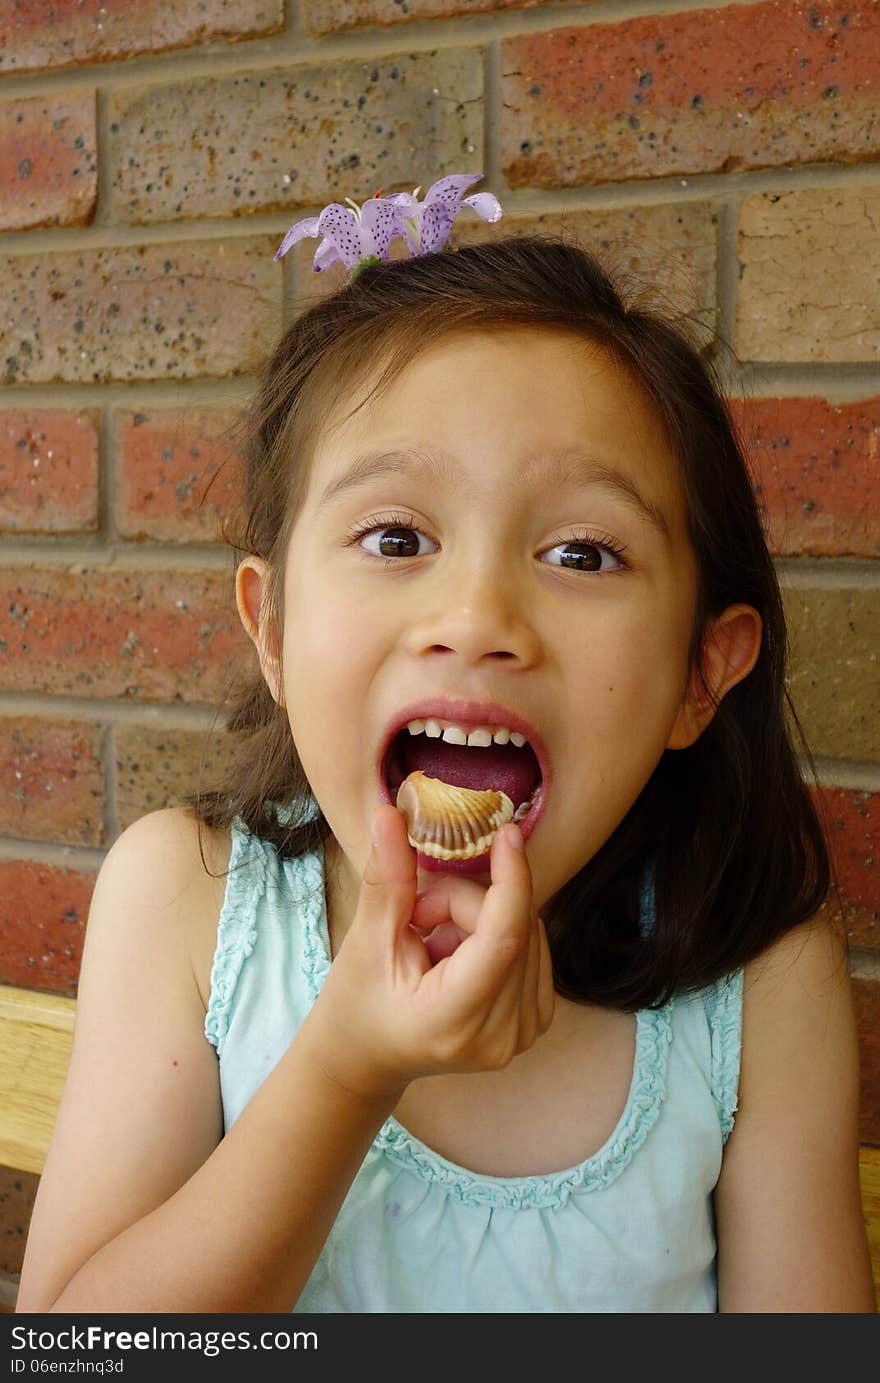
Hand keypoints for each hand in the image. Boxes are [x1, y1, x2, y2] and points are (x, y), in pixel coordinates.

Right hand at [304, 803, 554, 1102]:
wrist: (366, 1059)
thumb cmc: (357, 1003)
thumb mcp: (366, 940)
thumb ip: (388, 878)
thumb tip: (391, 814)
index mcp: (453, 1021)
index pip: (504, 940)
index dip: (511, 880)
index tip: (507, 833)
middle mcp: (501, 1036)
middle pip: (512, 927)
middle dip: (466, 901)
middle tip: (417, 917)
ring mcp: (524, 1035)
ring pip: (527, 931)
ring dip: (481, 918)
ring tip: (433, 942)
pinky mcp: (536, 1023)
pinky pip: (533, 947)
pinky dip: (498, 935)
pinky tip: (459, 955)